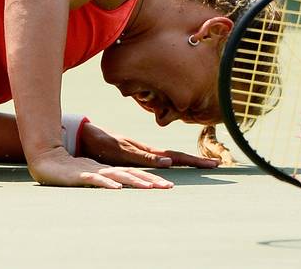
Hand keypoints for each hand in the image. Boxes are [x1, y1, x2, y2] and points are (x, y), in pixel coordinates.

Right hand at [26, 146, 174, 189]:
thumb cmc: (70, 170)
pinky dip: (107, 184)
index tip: (167, 185)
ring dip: (134, 181)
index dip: (151, 179)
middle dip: (151, 180)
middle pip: (132, 174)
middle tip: (169, 187)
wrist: (47, 161)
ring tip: (149, 188)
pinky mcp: (80, 176)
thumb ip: (106, 180)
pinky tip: (117, 189)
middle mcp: (105, 169)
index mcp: (109, 170)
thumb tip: (120, 188)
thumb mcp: (92, 177)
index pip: (134, 174)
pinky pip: (96, 180)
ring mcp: (93, 171)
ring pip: (118, 176)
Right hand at [78, 122, 219, 169]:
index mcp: (147, 152)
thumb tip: (161, 165)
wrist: (85, 134)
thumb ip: (141, 160)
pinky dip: (153, 160)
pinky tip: (164, 164)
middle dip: (194, 160)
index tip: (212, 164)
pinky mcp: (122, 151)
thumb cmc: (105, 146)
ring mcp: (133, 149)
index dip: (193, 160)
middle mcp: (144, 149)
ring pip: (160, 157)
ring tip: (199, 164)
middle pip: (173, 155)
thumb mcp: (126, 156)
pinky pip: (140, 157)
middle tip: (215, 165)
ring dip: (180, 161)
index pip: (174, 157)